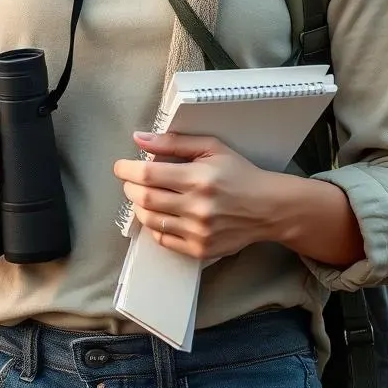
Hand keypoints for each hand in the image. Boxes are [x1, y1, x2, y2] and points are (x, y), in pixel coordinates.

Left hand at [113, 131, 279, 260]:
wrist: (267, 208)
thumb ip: (173, 142)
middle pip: (144, 199)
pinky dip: (154, 225)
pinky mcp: (199, 250)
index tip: (120, 166)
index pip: (148, 175)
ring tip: (145, 195)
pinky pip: (162, 239)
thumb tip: (139, 138)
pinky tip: (160, 213)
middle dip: (129, 188)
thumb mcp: (211, 147)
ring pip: (150, 220)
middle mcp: (197, 207)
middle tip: (130, 181)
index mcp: (198, 177)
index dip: (127, 170)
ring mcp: (197, 232)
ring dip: (139, 206)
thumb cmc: (239, 173)